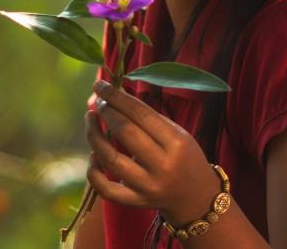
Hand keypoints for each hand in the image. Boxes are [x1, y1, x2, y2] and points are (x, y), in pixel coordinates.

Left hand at [83, 80, 221, 223]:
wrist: (196, 196)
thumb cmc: (184, 157)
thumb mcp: (177, 134)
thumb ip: (148, 118)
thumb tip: (115, 96)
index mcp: (176, 143)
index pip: (141, 114)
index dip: (117, 97)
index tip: (101, 85)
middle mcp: (163, 166)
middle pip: (125, 132)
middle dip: (106, 112)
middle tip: (99, 102)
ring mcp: (148, 186)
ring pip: (110, 159)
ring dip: (94, 136)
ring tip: (91, 119)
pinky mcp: (136, 202)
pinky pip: (106, 189)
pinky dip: (94, 172)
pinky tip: (93, 155)